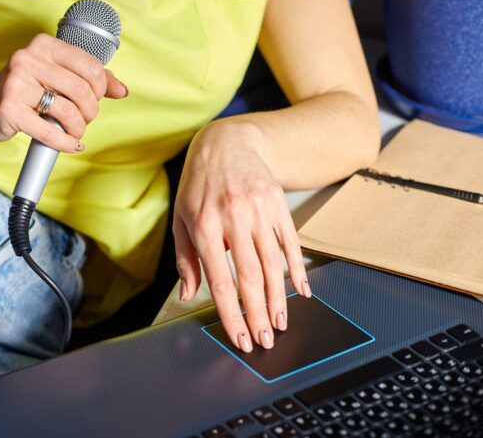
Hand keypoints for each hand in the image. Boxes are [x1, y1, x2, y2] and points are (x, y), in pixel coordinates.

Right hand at [0, 33, 127, 151]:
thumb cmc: (23, 91)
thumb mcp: (55, 77)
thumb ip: (89, 80)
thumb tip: (122, 90)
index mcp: (43, 45)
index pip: (90, 66)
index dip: (101, 89)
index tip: (94, 100)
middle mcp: (28, 59)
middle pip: (82, 90)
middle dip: (90, 112)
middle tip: (84, 120)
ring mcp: (16, 84)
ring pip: (68, 111)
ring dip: (78, 128)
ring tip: (73, 132)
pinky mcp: (8, 109)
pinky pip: (49, 131)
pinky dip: (65, 143)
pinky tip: (70, 145)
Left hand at [173, 122, 309, 352]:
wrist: (225, 143)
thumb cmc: (198, 186)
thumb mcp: (181, 218)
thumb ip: (186, 259)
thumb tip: (188, 295)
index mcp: (204, 225)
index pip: (220, 280)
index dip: (231, 313)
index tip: (240, 338)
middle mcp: (232, 218)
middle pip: (250, 276)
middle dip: (258, 313)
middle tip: (266, 340)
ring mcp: (258, 210)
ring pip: (273, 263)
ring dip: (279, 298)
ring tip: (280, 323)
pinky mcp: (278, 203)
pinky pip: (290, 242)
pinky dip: (297, 268)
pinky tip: (300, 290)